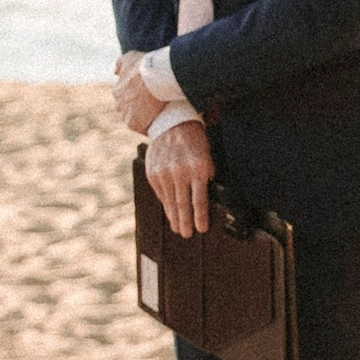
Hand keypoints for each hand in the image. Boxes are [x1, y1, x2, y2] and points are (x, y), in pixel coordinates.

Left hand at [112, 54, 166, 138]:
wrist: (157, 77)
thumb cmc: (146, 66)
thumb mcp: (131, 58)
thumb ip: (121, 63)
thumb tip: (115, 71)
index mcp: (117, 91)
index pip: (127, 98)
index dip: (140, 97)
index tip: (151, 96)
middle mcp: (118, 105)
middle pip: (131, 110)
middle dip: (141, 109)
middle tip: (158, 106)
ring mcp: (126, 115)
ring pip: (136, 119)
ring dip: (146, 118)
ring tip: (161, 115)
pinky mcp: (134, 125)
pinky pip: (142, 128)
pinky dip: (150, 127)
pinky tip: (161, 122)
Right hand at [146, 114, 215, 240]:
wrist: (172, 125)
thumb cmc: (194, 141)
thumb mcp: (207, 157)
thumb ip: (205, 176)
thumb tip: (203, 197)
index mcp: (197, 168)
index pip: (199, 200)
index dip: (200, 217)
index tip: (201, 229)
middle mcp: (179, 172)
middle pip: (182, 204)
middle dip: (185, 222)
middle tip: (186, 235)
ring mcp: (163, 173)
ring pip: (169, 201)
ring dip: (174, 217)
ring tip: (177, 228)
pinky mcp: (153, 173)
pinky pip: (160, 193)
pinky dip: (165, 204)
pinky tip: (169, 211)